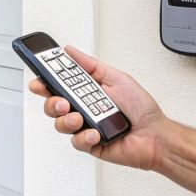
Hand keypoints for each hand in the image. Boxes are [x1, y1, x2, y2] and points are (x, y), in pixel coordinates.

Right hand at [28, 46, 170, 170]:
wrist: (155, 135)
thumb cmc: (141, 108)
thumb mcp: (116, 78)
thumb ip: (90, 65)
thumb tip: (70, 51)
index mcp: (86, 91)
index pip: (57, 85)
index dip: (44, 82)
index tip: (40, 80)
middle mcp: (82, 109)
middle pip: (52, 105)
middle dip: (51, 102)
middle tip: (62, 101)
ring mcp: (84, 127)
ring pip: (60, 124)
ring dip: (67, 120)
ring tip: (80, 118)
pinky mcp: (89, 144)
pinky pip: (76, 141)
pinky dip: (84, 136)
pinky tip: (95, 133)